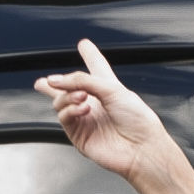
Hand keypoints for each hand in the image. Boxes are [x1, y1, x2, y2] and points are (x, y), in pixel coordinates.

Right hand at [35, 39, 169, 183]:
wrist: (142, 149)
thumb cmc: (138, 121)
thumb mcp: (111, 88)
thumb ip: (81, 80)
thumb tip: (55, 80)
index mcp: (107, 90)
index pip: (96, 69)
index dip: (90, 55)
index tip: (84, 45)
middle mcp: (95, 104)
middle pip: (67, 89)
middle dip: (54, 83)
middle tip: (51, 81)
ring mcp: (86, 120)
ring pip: (60, 101)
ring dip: (68, 96)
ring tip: (83, 97)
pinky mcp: (79, 135)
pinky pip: (64, 117)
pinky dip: (70, 110)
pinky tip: (84, 109)